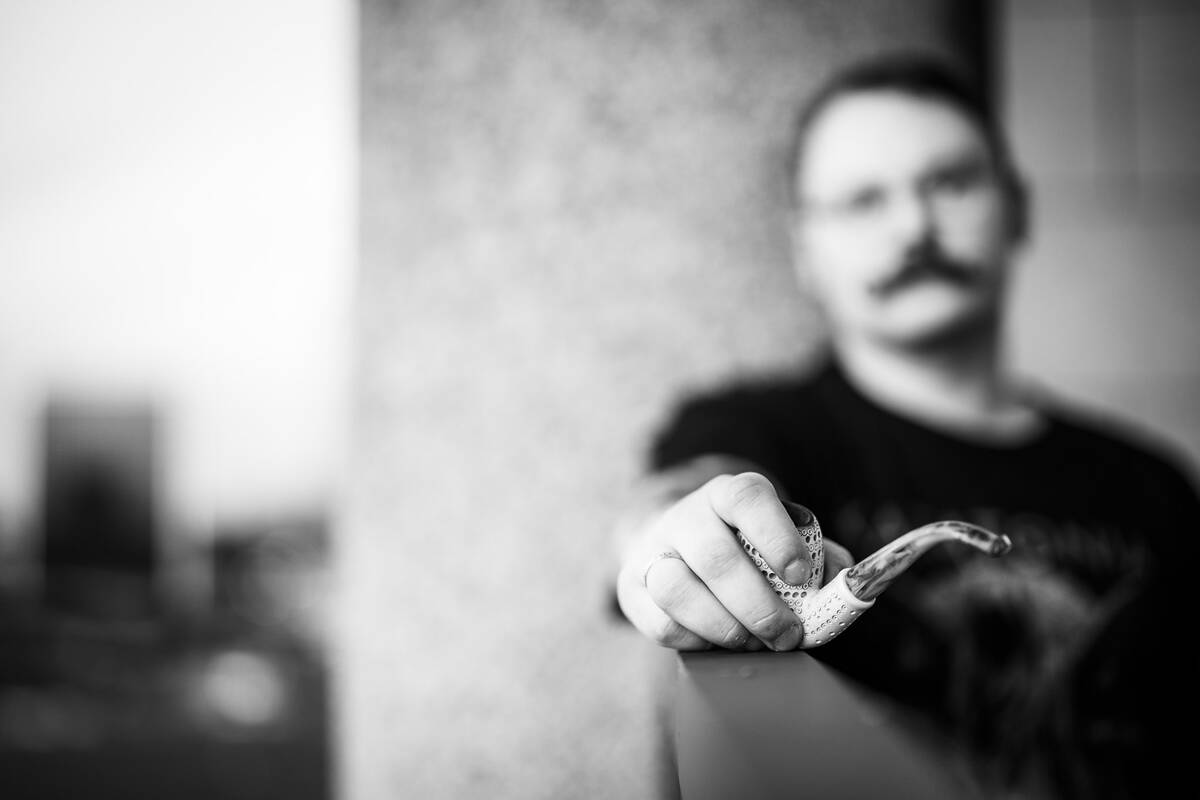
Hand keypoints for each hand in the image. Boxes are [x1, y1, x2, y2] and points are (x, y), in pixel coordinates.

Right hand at [616, 471, 853, 651]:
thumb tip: (842, 586)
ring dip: (723, 627)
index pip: (748, 500)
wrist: (672, 542)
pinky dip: (697, 641)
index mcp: (728, 494)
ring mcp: (653, 549)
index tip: (799, 574)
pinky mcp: (631, 586)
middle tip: (787, 635)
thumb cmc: (744, 548)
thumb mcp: (783, 538)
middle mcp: (686, 515)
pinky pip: (660, 623)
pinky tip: (719, 643)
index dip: (776, 536)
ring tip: (752, 642)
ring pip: (677, 590)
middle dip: (758, 606)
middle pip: (715, 557)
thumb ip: (820, 558)